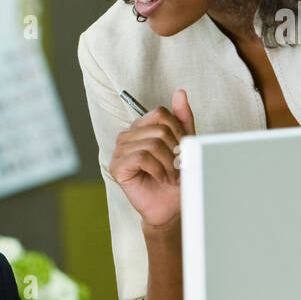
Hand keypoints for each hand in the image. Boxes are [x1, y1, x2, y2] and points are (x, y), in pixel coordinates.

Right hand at [108, 89, 195, 229]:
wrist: (169, 206)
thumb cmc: (175, 177)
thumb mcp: (184, 144)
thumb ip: (182, 119)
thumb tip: (180, 93)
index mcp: (140, 128)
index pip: (160, 113)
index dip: (177, 131)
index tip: (183, 149)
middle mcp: (127, 136)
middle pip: (158, 129)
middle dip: (175, 149)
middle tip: (177, 166)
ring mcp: (118, 151)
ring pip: (152, 144)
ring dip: (168, 163)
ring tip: (170, 174)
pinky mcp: (116, 167)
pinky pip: (142, 157)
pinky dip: (158, 169)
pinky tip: (160, 178)